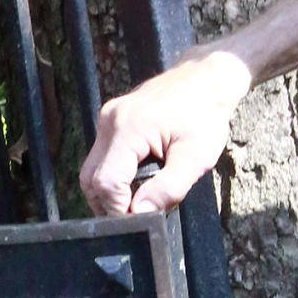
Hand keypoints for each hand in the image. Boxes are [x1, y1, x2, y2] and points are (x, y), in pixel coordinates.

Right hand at [79, 48, 251, 215]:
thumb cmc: (205, 115)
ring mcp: (107, 119)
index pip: (105, 184)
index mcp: (129, 128)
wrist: (206, 78)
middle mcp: (110, 121)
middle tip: (136, 213)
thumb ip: (168, 189)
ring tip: (137, 199)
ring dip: (109, 194)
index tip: (138, 218)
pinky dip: (112, 178)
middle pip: (91, 181)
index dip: (118, 209)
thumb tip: (140, 213)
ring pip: (91, 172)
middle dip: (109, 205)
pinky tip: (134, 181)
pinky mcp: (110, 122)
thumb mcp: (196, 158)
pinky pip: (100, 160)